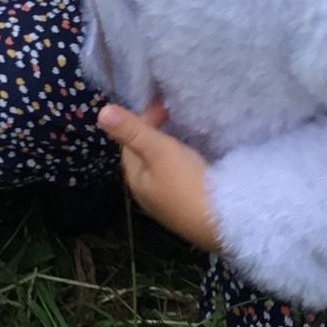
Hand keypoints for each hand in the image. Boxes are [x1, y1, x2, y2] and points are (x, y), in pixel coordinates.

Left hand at [97, 99, 220, 249]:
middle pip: (145, 157)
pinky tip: (199, 159)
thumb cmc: (188, 184)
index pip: (129, 145)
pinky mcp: (190, 208)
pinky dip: (184, 162)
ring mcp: (169, 204)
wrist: (224, 223)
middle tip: (173, 113)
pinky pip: (181, 178)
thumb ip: (133, 131)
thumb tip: (102, 112)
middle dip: (154, 133)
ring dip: (169, 148)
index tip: (161, 104)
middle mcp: (148, 194)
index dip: (140, 121)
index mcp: (136, 181)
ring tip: (186, 131)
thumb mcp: (159, 151)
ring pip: (163, 168)